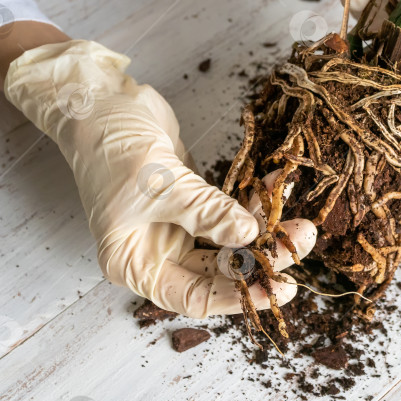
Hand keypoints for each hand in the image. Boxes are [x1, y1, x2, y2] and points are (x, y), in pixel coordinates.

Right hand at [3, 39, 315, 316]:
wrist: (99, 102)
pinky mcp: (192, 200)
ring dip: (263, 231)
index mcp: (135, 264)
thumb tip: (248, 235)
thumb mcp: (158, 185)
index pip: (194, 297)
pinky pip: (228, 209)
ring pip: (228, 241)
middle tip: (298, 243)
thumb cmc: (110, 148)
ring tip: (301, 222)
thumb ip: (204, 212)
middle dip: (260, 259)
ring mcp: (176, 226)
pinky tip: (278, 187)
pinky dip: (252, 201)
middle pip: (218, 270)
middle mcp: (156, 252)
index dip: (238, 296)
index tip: (279, 288)